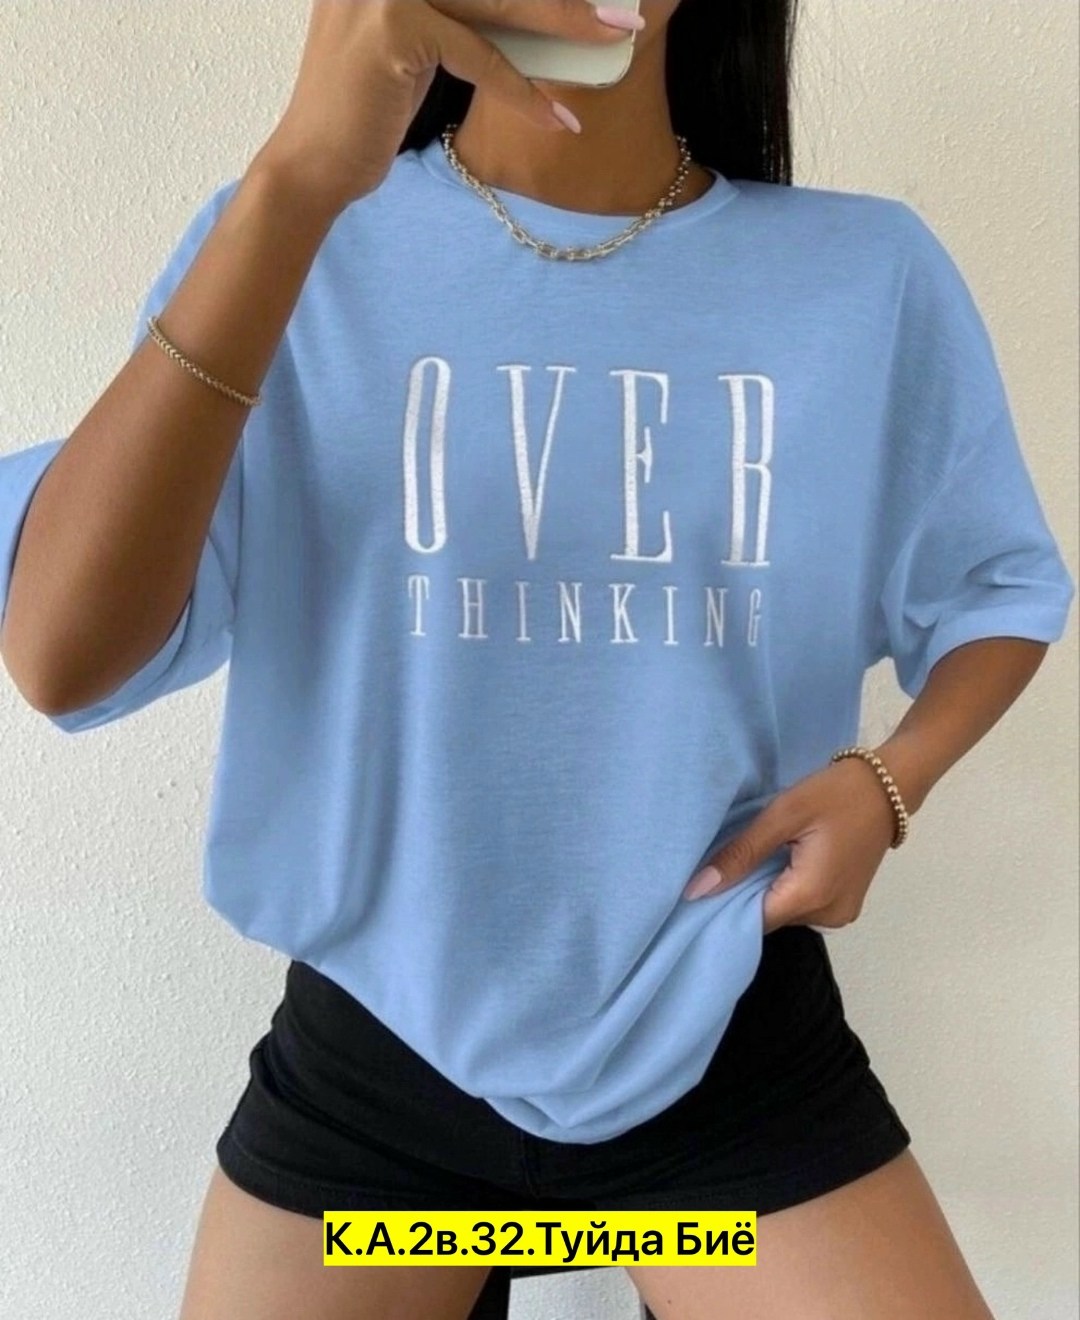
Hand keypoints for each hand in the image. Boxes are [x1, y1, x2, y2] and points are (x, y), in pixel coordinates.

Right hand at [249, 0, 631, 215]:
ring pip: (496, 3)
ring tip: (613, 38)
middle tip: (620, 8)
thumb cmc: (365, 111)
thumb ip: (460, 14)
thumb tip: (532, 10)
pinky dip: (521, 91)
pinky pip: (478, 56)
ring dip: (562, 23)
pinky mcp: (394, 27)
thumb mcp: (415, 46)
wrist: (313, 165)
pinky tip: (558, 118)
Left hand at [682, 759, 898, 934]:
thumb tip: (697, 889)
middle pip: (768, 918)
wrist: (888, 786)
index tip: (699, 888)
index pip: (751, 922)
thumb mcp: (782, 815)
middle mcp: (827, 917)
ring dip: (764, 891)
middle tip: (720, 865)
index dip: (723, 907)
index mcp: (811, 897)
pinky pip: (803, 905)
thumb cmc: (835, 794)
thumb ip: (741, 853)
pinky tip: (773, 863)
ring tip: (747, 860)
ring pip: (784, 912)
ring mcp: (840, 914)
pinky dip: (784, 888)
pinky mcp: (845, 904)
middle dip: (742, 896)